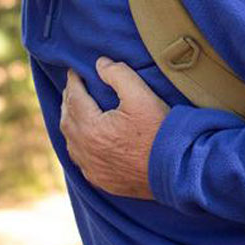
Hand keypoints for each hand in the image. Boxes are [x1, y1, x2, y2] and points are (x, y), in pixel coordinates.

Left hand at [60, 57, 169, 199]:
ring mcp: (93, 169)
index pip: (74, 98)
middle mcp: (86, 151)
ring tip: (75, 109)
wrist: (177, 170)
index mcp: (91, 128)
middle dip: (69, 100)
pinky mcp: (102, 181)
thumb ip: (118, 74)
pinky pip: (80, 161)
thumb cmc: (159, 132)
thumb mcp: (141, 95)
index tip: (75, 70)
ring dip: (70, 123)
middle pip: (67, 120)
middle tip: (74, 86)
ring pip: (70, 142)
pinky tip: (84, 141)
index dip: (73, 81)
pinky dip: (78, 146)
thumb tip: (100, 64)